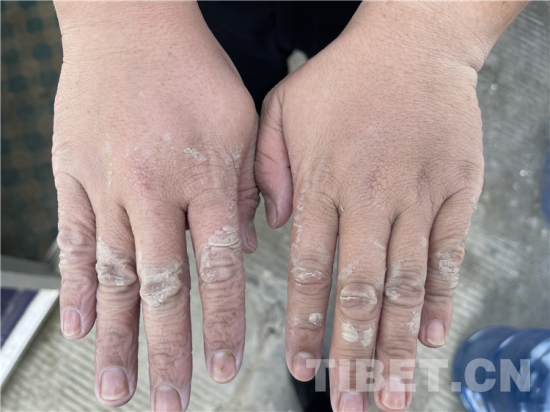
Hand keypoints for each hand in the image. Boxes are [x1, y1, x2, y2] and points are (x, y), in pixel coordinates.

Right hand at [53, 2, 257, 409]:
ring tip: (118, 390)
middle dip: (168, 351)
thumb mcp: (243, 122)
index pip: (218, 269)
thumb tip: (243, 246)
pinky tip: (80, 329)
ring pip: (112, 277)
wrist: (130, 22)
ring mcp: (107, 185)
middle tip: (171, 404)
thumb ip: (247, 188)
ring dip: (117, 340)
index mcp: (206, 177)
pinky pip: (73, 241)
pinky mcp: (72, 175)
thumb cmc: (194, 70)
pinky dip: (77, 289)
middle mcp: (154, 190)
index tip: (225, 370)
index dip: (222, 324)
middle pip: (162, 287)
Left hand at [255, 3, 493, 410]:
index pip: (309, 271)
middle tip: (350, 406)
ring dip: (398, 345)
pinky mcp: (458, 190)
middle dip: (354, 356)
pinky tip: (431, 338)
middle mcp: (370, 196)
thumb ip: (267, 169)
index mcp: (322, 182)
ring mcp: (418, 195)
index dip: (305, 326)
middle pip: (359, 291)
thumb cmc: (342, 77)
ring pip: (405, 284)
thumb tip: (273, 229)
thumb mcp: (280, 110)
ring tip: (394, 395)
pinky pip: (448, 253)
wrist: (414, 41)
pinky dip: (439, 298)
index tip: (301, 371)